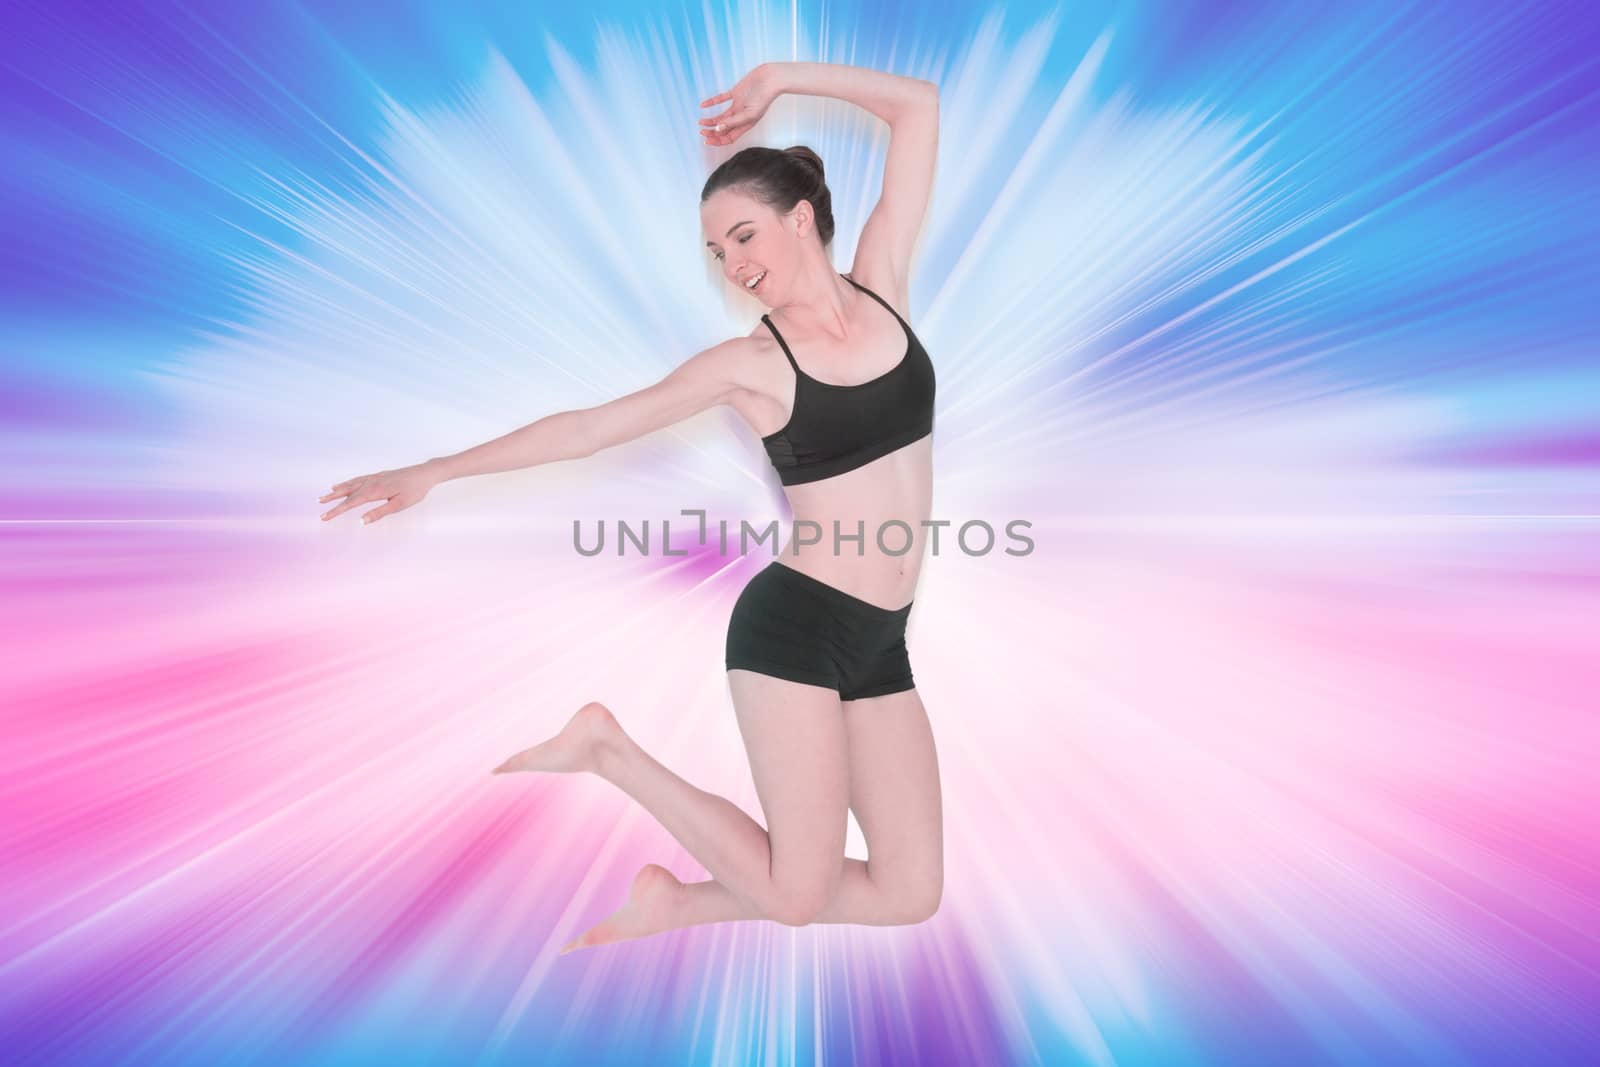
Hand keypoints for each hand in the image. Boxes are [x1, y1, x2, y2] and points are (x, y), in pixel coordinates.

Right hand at [318, 461, 440, 524]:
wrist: (425, 473)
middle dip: (332, 499)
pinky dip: (347, 482)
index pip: (351, 503)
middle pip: (347, 492)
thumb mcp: (399, 505)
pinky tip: (341, 485)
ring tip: (325, 496)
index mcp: (375, 491)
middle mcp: (371, 482)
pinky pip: (358, 479)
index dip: (336, 510)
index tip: (324, 517)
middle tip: (318, 504)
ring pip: (351, 484)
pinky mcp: (378, 475)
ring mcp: (374, 477)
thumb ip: (379, 513)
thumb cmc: (414, 491)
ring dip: (337, 490)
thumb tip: (361, 522)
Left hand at [699, 64, 778, 146]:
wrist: (770, 78)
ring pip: (721, 117)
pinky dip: (712, 102)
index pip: (730, 137)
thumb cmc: (764, 97)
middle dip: (712, 132)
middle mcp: (741, 116)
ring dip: (711, 120)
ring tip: (700, 122)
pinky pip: (721, 99)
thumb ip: (733, 122)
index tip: (707, 140)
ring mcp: (738, 105)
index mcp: (745, 124)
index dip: (718, 141)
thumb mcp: (749, 113)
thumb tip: (718, 129)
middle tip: (702, 132)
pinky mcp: (736, 93)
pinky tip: (703, 105)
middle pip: (724, 129)